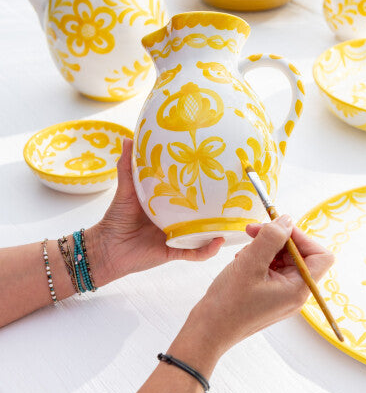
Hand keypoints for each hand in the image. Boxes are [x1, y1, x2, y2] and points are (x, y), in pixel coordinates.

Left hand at [89, 139, 223, 285]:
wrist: (106, 248)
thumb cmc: (116, 219)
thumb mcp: (126, 190)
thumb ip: (128, 168)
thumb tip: (128, 139)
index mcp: (168, 203)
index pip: (189, 191)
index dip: (202, 183)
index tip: (215, 169)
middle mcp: (176, 219)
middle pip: (201, 212)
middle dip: (216, 205)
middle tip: (232, 191)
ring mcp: (178, 236)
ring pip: (203, 232)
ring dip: (218, 227)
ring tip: (233, 217)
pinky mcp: (175, 251)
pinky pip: (196, 252)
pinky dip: (207, 249)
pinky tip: (218, 239)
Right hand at [172, 216, 333, 367]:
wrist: (209, 330)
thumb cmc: (229, 302)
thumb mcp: (250, 263)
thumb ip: (271, 238)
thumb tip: (287, 220)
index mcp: (298, 289)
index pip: (321, 255)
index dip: (302, 237)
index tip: (278, 228)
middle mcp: (295, 293)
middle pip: (300, 255)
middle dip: (278, 239)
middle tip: (252, 231)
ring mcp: (282, 295)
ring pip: (284, 259)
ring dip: (265, 248)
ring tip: (244, 253)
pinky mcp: (269, 294)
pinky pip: (272, 269)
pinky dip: (258, 258)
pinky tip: (241, 261)